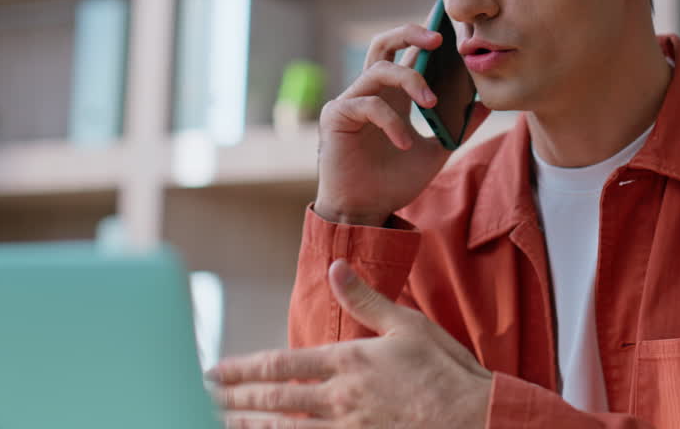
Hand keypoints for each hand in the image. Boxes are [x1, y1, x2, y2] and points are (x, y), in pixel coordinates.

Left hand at [209, 259, 492, 427]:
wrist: (479, 419)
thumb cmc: (447, 370)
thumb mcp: (408, 325)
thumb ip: (365, 298)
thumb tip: (335, 266)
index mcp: (349, 362)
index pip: (281, 365)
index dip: (243, 370)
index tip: (214, 372)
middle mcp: (340, 399)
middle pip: (272, 403)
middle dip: (232, 402)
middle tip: (200, 400)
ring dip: (247, 428)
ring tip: (217, 422)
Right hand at [315, 23, 489, 225]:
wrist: (366, 212)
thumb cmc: (395, 182)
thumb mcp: (438, 151)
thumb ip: (458, 127)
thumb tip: (488, 104)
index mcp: (394, 96)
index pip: (407, 54)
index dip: (425, 38)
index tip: (452, 32)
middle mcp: (372, 92)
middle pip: (384, 43)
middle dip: (409, 32)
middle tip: (439, 39)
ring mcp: (351, 101)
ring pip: (379, 69)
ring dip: (410, 80)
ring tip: (431, 103)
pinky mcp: (336, 116)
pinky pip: (367, 104)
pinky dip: (391, 120)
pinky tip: (405, 142)